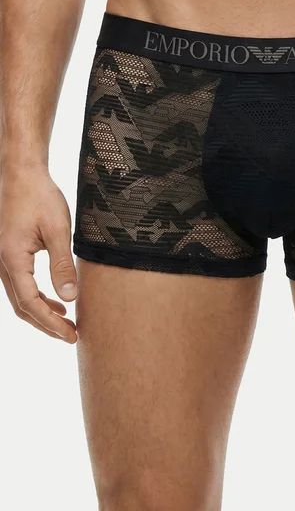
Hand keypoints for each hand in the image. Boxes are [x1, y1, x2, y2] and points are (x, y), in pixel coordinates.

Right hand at [0, 165, 76, 342]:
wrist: (22, 174)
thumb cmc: (40, 197)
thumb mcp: (58, 230)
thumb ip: (62, 265)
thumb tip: (69, 298)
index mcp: (12, 260)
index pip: (30, 303)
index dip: (50, 323)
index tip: (70, 334)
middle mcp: (2, 263)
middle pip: (22, 306)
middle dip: (46, 324)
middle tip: (71, 336)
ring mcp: (3, 259)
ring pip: (20, 297)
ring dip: (42, 312)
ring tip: (66, 321)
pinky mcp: (9, 253)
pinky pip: (20, 284)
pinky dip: (37, 296)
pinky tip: (56, 299)